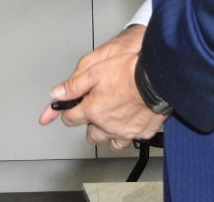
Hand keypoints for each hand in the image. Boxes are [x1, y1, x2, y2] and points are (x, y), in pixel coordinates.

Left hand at [38, 25, 165, 146]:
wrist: (157, 78)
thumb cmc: (127, 71)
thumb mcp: (93, 70)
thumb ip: (73, 85)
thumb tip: (56, 93)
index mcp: (92, 110)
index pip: (70, 118)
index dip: (67, 111)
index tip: (68, 108)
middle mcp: (107, 125)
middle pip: (91, 135)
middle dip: (89, 125)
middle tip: (93, 113)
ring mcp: (126, 131)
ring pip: (111, 142)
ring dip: (108, 133)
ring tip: (110, 121)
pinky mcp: (143, 132)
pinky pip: (132, 138)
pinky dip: (129, 132)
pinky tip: (131, 121)